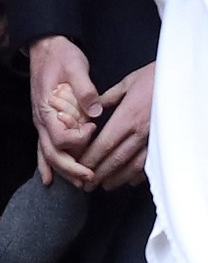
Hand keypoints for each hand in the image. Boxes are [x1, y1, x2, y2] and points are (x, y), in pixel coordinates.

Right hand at [28, 35, 100, 185]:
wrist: (45, 49)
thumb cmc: (60, 56)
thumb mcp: (75, 66)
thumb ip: (85, 90)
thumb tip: (96, 111)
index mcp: (47, 109)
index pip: (60, 136)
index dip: (77, 139)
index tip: (92, 130)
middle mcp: (41, 122)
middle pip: (52, 154)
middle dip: (70, 169)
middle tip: (89, 178)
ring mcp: (41, 125)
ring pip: (48, 156)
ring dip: (63, 172)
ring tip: (79, 184)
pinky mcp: (46, 124)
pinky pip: (44, 150)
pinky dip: (46, 166)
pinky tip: (49, 180)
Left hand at [78, 62, 154, 190]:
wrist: (184, 78)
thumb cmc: (157, 77)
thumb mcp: (129, 82)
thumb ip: (109, 98)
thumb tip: (92, 109)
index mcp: (128, 117)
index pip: (104, 145)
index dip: (91, 160)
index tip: (80, 168)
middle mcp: (140, 132)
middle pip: (116, 160)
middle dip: (99, 174)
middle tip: (88, 184)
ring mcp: (153, 139)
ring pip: (132, 166)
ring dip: (117, 179)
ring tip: (105, 185)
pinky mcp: (164, 142)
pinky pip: (150, 164)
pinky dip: (138, 175)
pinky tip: (129, 180)